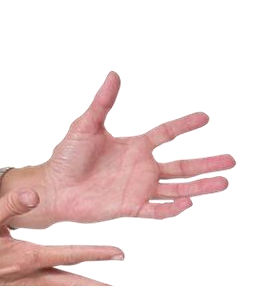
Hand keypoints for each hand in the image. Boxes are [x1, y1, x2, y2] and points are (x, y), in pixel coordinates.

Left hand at [31, 69, 236, 227]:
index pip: (167, 134)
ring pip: (177, 189)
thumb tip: (114, 75)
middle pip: (182, 166)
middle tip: (232, 161)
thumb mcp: (86, 126)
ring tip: (224, 182)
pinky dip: (173, 208)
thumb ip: (103, 102)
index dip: (186, 125)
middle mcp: (141, 168)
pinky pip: (157, 210)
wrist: (53, 188)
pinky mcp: (131, 208)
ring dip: (201, 187)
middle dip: (207, 163)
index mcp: (135, 146)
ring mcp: (138, 189)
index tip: (206, 117)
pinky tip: (189, 202)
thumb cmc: (66, 157)